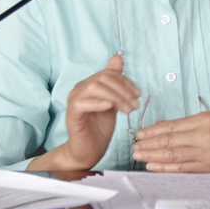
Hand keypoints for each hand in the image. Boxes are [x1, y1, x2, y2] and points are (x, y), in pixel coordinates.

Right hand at [29, 55, 139, 171]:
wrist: (88, 151)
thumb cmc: (99, 128)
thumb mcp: (113, 103)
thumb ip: (115, 83)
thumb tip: (117, 57)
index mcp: (89, 85)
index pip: (108, 74)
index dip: (125, 81)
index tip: (138, 94)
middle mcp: (80, 89)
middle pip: (102, 79)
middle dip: (123, 90)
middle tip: (135, 104)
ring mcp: (74, 101)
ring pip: (94, 87)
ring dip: (115, 97)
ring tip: (127, 110)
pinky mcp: (72, 114)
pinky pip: (82, 103)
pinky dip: (98, 103)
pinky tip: (110, 108)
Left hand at [131, 112, 209, 172]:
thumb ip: (187, 124)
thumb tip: (162, 127)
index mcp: (204, 120)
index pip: (172, 126)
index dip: (153, 130)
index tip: (140, 134)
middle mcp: (204, 136)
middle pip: (169, 140)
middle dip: (149, 144)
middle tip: (134, 146)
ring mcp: (206, 153)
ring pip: (173, 155)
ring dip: (153, 156)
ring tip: (139, 156)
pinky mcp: (208, 168)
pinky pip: (182, 168)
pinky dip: (166, 167)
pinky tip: (153, 166)